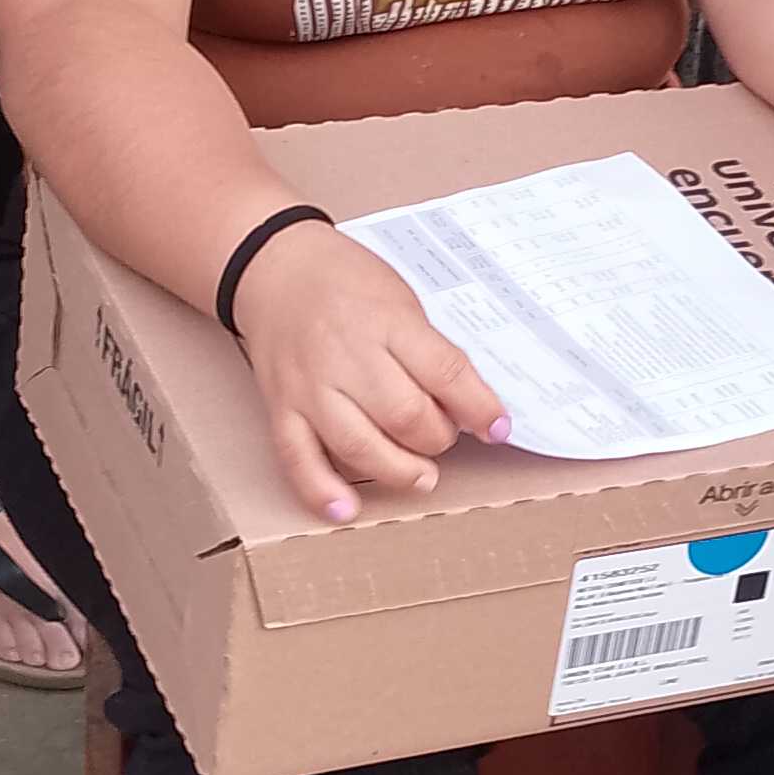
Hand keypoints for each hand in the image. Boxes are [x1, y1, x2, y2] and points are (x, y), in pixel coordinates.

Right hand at [232, 220, 509, 519]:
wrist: (275, 265)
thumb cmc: (344, 281)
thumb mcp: (399, 300)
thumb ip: (429, 350)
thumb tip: (468, 407)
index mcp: (385, 320)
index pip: (444, 373)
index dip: (479, 408)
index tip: (498, 428)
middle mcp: (346, 354)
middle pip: (405, 415)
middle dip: (437, 438)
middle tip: (445, 436)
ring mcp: (309, 385)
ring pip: (358, 444)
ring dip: (399, 470)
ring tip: (422, 476)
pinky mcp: (280, 406)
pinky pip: (297, 457)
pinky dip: (321, 489)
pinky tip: (347, 509)